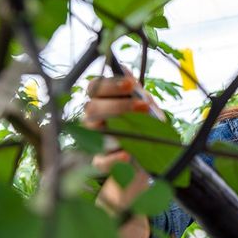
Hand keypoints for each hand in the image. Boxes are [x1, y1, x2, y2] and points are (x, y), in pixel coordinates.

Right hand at [84, 74, 153, 212]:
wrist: (146, 168)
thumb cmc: (145, 132)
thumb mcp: (146, 111)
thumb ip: (136, 93)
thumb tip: (125, 69)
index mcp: (104, 105)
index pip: (95, 88)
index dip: (110, 84)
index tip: (132, 83)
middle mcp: (94, 122)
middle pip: (91, 108)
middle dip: (118, 104)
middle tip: (143, 105)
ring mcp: (95, 144)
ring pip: (92, 130)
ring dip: (117, 126)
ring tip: (139, 124)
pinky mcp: (101, 166)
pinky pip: (101, 161)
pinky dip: (115, 158)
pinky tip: (128, 155)